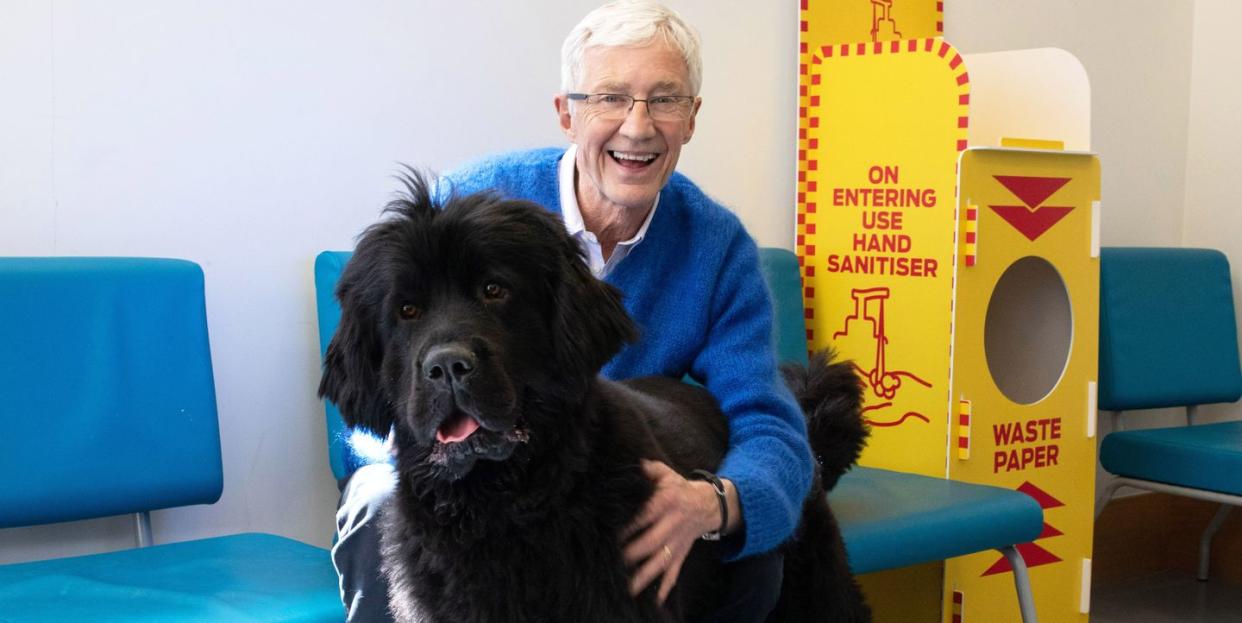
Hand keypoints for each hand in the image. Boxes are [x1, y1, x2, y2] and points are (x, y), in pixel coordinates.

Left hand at [621, 459, 721, 603]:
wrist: (709, 504)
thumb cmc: (680, 489)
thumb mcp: (666, 474)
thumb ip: (649, 469)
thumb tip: (635, 463)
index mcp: (667, 502)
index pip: (646, 515)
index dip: (630, 525)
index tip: (611, 533)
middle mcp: (673, 524)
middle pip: (652, 542)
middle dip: (633, 554)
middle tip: (614, 563)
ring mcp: (678, 542)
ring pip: (661, 561)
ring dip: (645, 576)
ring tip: (629, 588)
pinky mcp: (682, 554)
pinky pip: (674, 572)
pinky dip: (665, 587)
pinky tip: (655, 600)